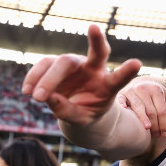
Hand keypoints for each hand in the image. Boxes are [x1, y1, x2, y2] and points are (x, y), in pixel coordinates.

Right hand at [22, 24, 141, 125]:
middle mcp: (94, 69)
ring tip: (35, 96)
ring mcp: (75, 64)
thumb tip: (49, 98)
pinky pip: (43, 65)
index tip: (138, 63)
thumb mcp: (82, 120)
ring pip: (60, 62)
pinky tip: (28, 90)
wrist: (77, 108)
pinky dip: (34, 78)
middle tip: (79, 47)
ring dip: (46, 79)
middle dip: (92, 45)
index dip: (126, 71)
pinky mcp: (56, 63)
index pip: (119, 78)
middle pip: (95, 54)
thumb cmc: (86, 113)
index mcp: (107, 85)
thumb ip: (70, 112)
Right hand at [117, 80, 165, 136]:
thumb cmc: (156, 95)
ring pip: (138, 107)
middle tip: (157, 135)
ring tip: (147, 129)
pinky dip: (122, 105)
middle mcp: (144, 88)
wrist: (141, 84)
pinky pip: (121, 100)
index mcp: (157, 90)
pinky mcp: (122, 94)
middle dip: (155, 125)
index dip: (164, 124)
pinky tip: (125, 110)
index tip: (164, 134)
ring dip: (143, 120)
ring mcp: (132, 90)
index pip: (162, 110)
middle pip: (151, 111)